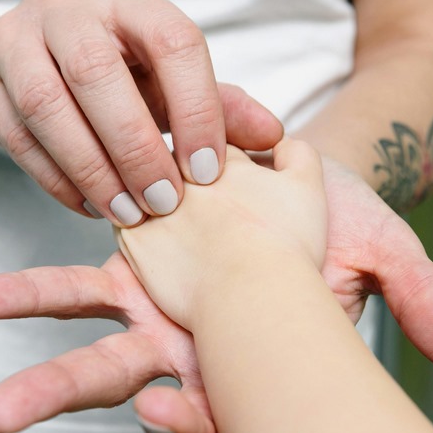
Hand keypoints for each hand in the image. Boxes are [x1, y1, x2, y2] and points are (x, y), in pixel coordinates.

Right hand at [0, 0, 281, 224]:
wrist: (36, 71)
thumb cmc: (121, 80)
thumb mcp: (172, 86)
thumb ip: (220, 107)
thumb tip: (273, 136)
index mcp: (130, 1)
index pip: (173, 40)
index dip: (197, 108)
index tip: (208, 173)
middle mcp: (68, 8)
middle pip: (98, 72)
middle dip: (136, 147)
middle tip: (165, 203)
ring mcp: (17, 41)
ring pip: (48, 105)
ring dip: (94, 170)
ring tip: (129, 214)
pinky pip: (19, 139)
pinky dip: (60, 181)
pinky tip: (93, 207)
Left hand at [0, 147, 432, 432]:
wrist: (290, 175)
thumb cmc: (333, 220)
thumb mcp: (380, 254)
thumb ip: (422, 304)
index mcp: (247, 358)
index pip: (215, 419)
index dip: (193, 427)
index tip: (173, 414)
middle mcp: (192, 347)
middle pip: (131, 389)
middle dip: (69, 398)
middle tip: (4, 416)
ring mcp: (151, 309)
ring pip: (88, 343)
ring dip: (32, 353)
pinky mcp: (126, 266)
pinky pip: (79, 288)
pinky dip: (43, 293)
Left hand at [118, 139, 326, 328]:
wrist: (256, 293)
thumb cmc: (286, 244)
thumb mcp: (307, 186)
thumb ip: (296, 154)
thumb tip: (282, 142)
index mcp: (219, 156)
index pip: (206, 138)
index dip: (213, 155)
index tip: (219, 175)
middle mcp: (181, 176)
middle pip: (171, 163)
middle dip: (180, 175)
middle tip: (195, 200)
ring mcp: (154, 207)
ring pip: (142, 191)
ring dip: (151, 201)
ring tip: (173, 226)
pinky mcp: (135, 243)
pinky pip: (126, 226)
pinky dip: (137, 231)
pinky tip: (157, 245)